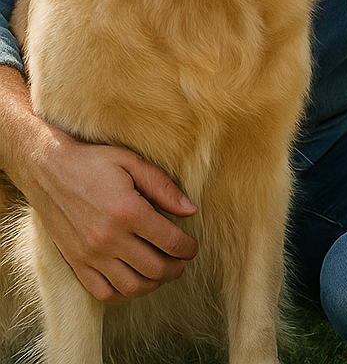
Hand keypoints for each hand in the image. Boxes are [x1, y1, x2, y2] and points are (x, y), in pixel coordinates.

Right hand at [25, 131, 197, 302]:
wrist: (45, 169)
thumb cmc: (93, 162)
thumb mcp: (133, 162)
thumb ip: (164, 187)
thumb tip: (190, 211)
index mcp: (128, 211)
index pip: (171, 242)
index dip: (188, 249)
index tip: (192, 248)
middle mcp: (108, 237)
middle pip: (155, 269)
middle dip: (176, 269)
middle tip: (181, 262)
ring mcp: (89, 254)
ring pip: (131, 286)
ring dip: (153, 284)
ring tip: (161, 272)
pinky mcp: (74, 262)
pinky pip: (102, 292)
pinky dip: (123, 293)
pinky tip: (134, 280)